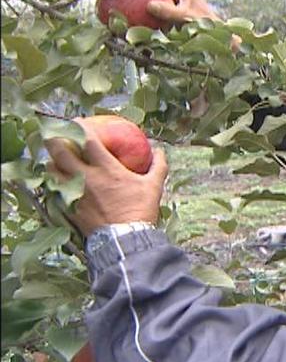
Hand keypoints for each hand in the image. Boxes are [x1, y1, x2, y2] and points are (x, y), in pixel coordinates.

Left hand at [44, 118, 168, 236]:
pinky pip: (54, 191)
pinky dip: (53, 184)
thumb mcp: (154, 186)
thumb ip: (158, 166)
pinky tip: (57, 183)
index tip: (76, 121)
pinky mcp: (68, 208)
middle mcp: (85, 177)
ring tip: (54, 159)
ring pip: (51, 171)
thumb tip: (159, 151)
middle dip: (53, 138)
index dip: (78, 126)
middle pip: (59, 151)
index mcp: (106, 169)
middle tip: (54, 134)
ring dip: (51, 162)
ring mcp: (74, 193)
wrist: (125, 240)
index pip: (86, 140)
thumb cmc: (140, 211)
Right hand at [124, 0, 241, 51]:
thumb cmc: (208, 28)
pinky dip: (153, 15)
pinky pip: (163, 13)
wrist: (223, 40)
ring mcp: (181, 6)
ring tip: (129, 2)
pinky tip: (142, 22)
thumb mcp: (187, 18)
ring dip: (146, 0)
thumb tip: (150, 6)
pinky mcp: (181, 17)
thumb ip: (169, 12)